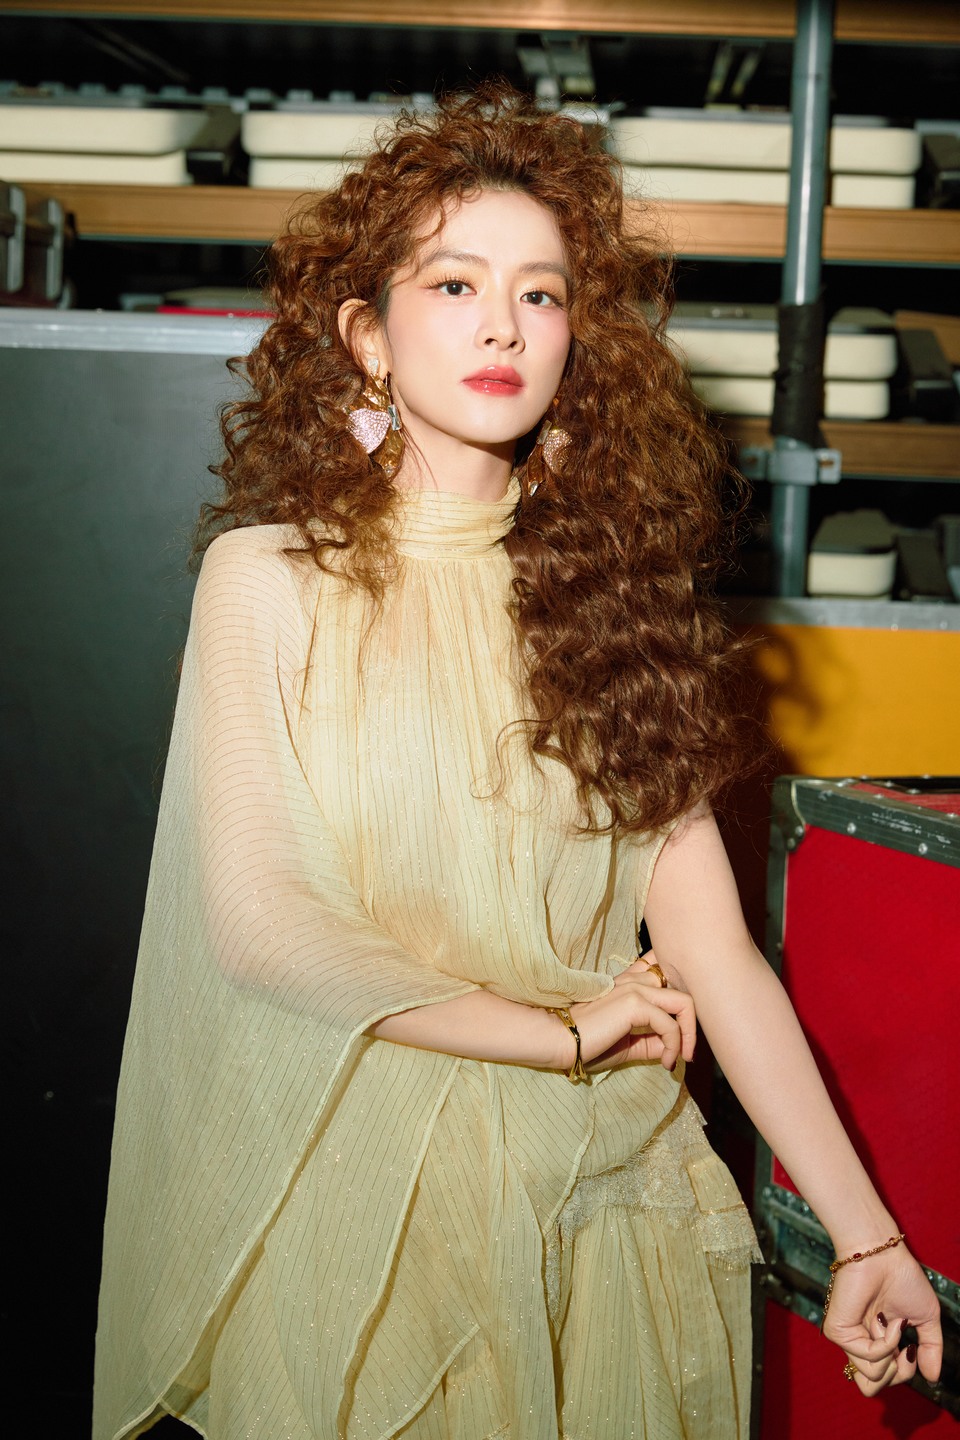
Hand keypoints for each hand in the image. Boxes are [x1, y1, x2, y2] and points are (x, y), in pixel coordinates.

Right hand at [569, 953, 696, 1072]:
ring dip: (689, 1036)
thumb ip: (651, 1041)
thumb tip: (675, 1050)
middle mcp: (636, 980)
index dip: (681, 992)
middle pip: (683, 987)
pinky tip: (665, 1062)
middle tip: (686, 1051)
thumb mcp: (627, 1043)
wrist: (559, 1040)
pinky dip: (674, 1047)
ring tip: (679, 1058)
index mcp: (631, 982)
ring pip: (685, 1003)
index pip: (665, 968)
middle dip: (692, 1022)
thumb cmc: (587, 1042)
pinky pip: (670, 1025)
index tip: (681, 1029)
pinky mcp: (635, 1003)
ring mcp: (636, 988)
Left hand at [822, 1243, 942, 1395]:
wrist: (883, 1254)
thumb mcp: (926, 1318)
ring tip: (892, 1325)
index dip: (904, 1371)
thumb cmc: (902, 1278)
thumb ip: (931, 1350)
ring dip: (892, 1356)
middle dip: (897, 1374)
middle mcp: (858, 1341)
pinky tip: (885, 1320)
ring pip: (872, 1379)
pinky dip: (886, 1343)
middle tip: (903, 1348)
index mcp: (874, 1340)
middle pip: (872, 1387)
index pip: (884, 1378)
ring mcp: (847, 1337)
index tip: (911, 1347)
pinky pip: (868, 1359)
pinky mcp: (838, 1331)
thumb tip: (932, 1379)